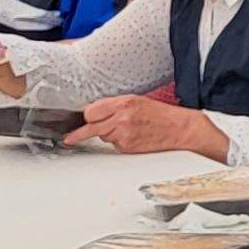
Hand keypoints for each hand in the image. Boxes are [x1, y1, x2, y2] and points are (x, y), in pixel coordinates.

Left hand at [79, 94, 224, 157]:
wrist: (179, 128)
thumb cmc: (160, 114)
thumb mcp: (137, 101)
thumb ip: (114, 105)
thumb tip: (94, 114)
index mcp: (123, 103)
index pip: (91, 112)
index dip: (86, 116)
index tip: (76, 122)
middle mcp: (121, 119)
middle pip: (91, 127)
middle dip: (84, 131)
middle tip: (69, 138)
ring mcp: (124, 135)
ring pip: (103, 137)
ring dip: (107, 134)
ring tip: (126, 129)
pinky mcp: (128, 148)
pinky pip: (114, 146)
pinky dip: (119, 142)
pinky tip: (133, 137)